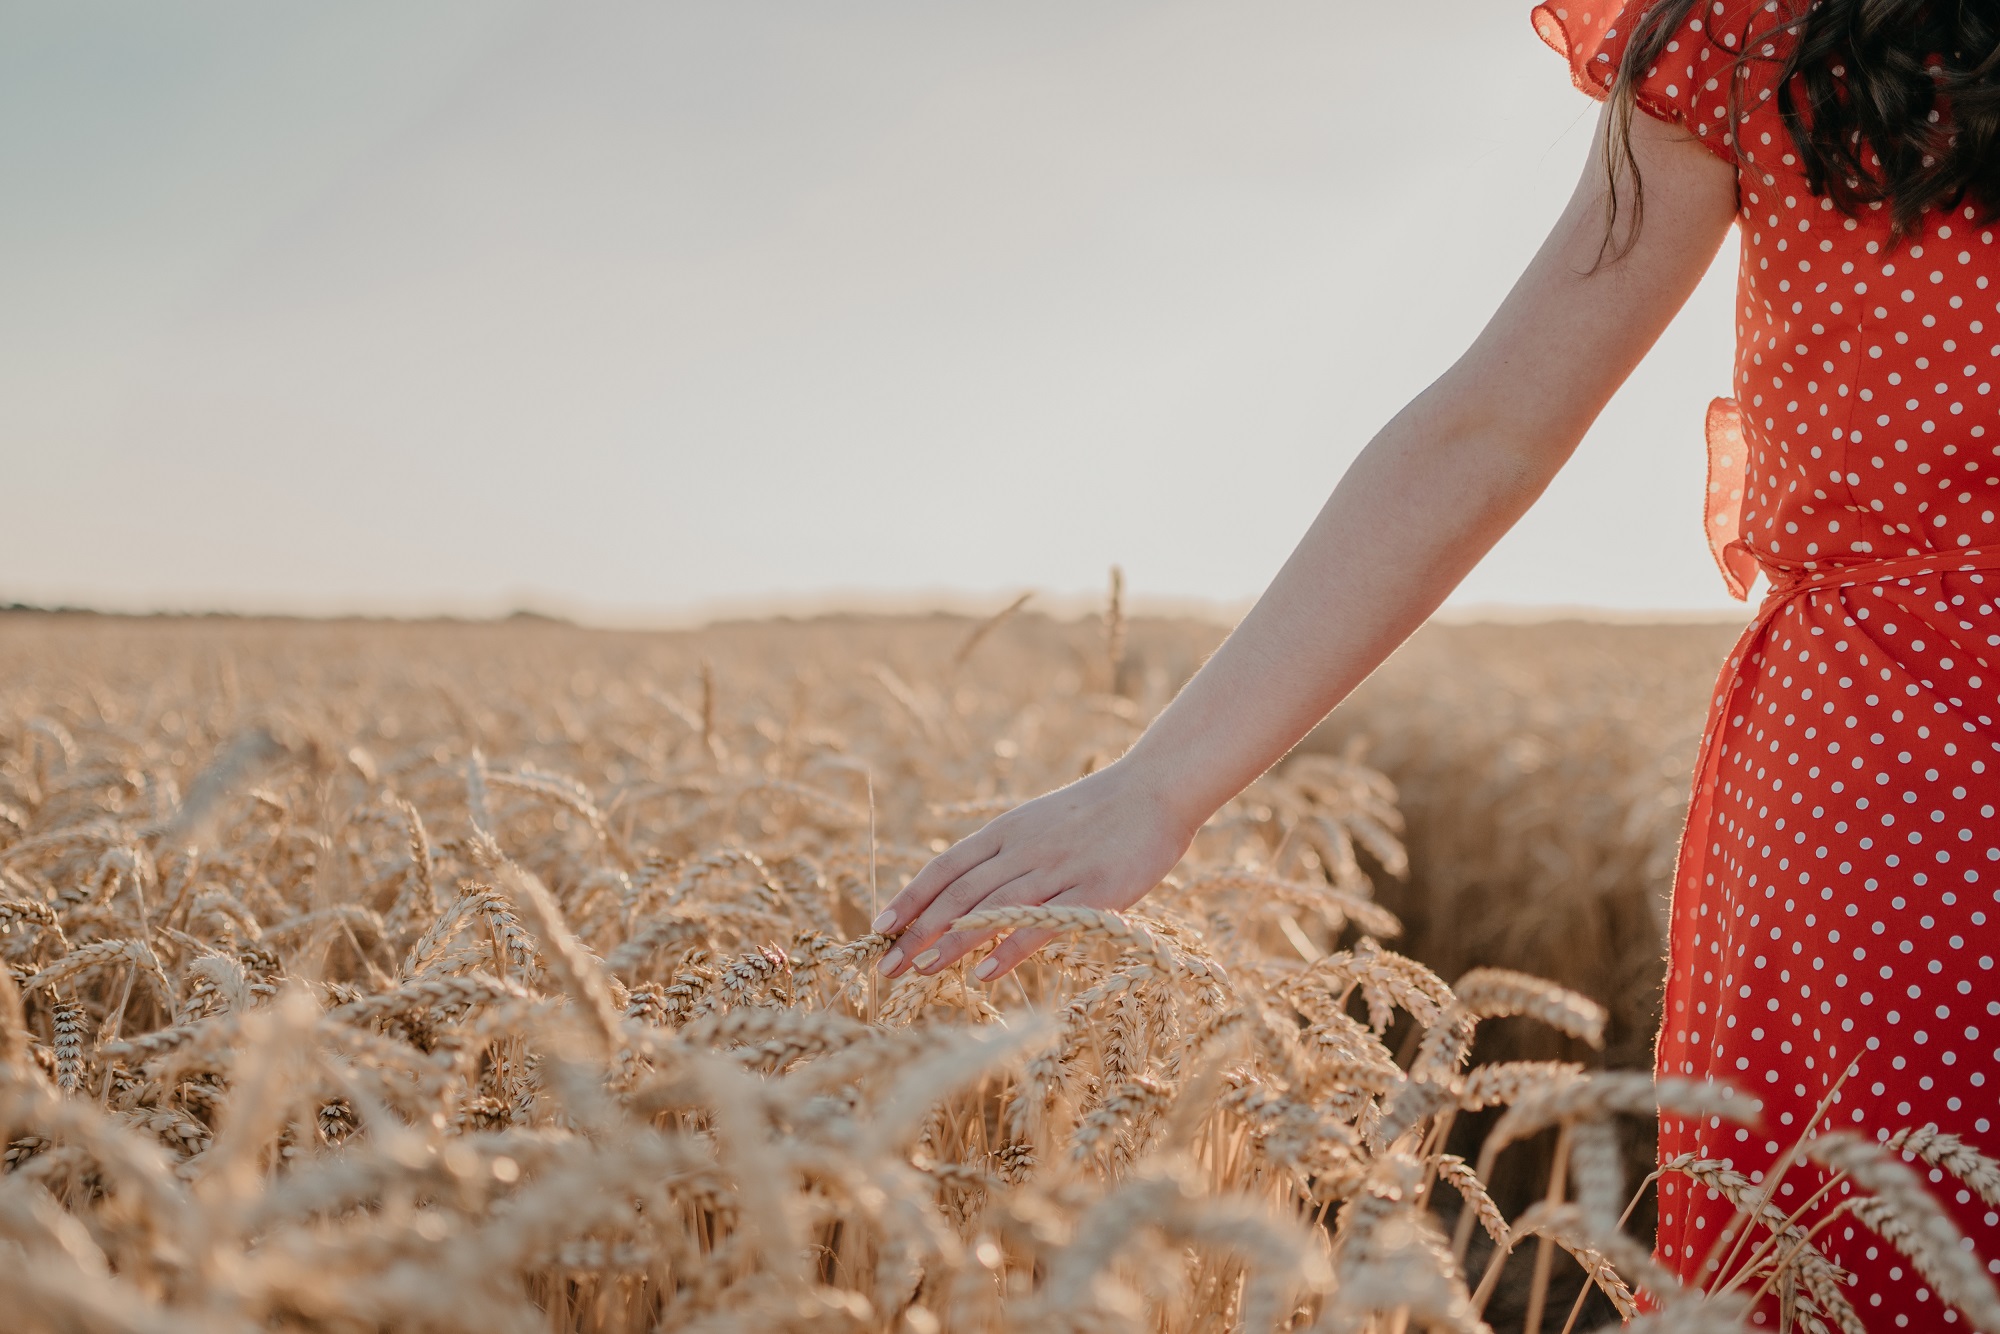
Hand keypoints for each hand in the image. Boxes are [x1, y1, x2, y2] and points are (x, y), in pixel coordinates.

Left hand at [872, 758, 1195, 982]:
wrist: (1156, 788)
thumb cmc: (1098, 811)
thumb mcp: (1040, 821)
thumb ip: (1006, 853)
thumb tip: (966, 890)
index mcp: (1007, 830)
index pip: (945, 867)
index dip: (910, 898)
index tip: (879, 927)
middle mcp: (1023, 849)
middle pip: (958, 894)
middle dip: (917, 932)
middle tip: (886, 966)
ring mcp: (1057, 870)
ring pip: (991, 909)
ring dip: (950, 943)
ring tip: (919, 972)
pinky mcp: (1093, 892)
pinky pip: (1043, 923)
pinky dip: (1010, 948)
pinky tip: (984, 972)